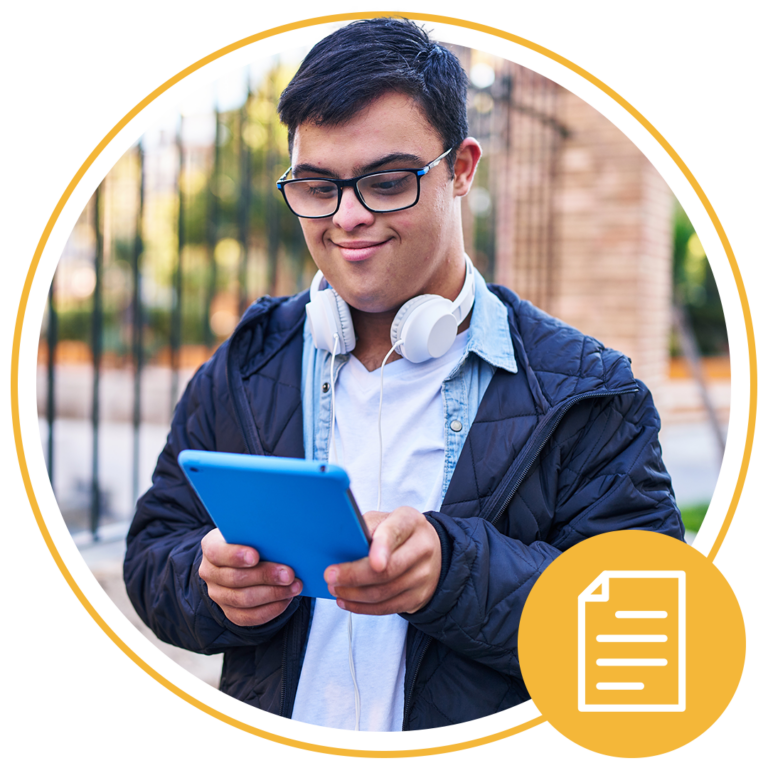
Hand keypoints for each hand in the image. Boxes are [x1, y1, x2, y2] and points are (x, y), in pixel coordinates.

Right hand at [199, 528, 301, 625]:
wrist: (244, 558)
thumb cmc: (251, 539)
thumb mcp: (250, 530)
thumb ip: (259, 533)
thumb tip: (282, 538)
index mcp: (211, 546)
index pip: (217, 552)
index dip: (235, 555)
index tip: (256, 556)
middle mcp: (210, 572)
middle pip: (235, 579)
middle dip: (265, 577)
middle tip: (289, 574)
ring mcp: (218, 594)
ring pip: (243, 600)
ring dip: (273, 594)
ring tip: (294, 587)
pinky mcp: (229, 612)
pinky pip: (248, 617)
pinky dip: (270, 609)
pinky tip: (286, 599)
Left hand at [324, 506, 441, 615]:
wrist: (428, 549)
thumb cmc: (397, 532)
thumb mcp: (383, 520)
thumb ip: (366, 528)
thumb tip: (339, 544)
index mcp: (410, 522)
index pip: (394, 533)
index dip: (382, 548)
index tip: (371, 562)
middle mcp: (422, 548)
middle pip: (388, 570)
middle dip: (354, 576)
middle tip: (331, 576)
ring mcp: (423, 576)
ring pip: (384, 593)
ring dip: (354, 594)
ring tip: (335, 588)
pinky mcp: (418, 597)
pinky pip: (387, 608)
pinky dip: (363, 607)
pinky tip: (347, 600)